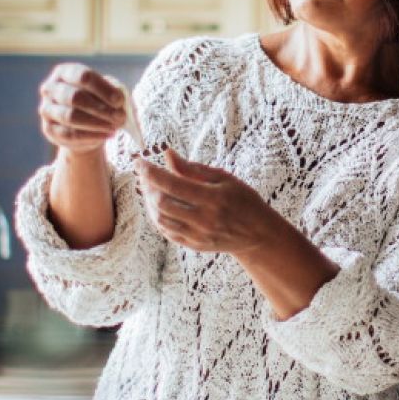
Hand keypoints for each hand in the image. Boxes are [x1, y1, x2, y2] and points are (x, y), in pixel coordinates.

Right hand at [38, 64, 124, 155]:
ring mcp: (47, 109)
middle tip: (119, 117)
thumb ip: (113, 94)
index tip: (119, 101)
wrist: (85, 126)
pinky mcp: (49, 129)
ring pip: (70, 116)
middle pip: (75, 97)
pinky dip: (91, 136)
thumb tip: (118, 104)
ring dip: (96, 123)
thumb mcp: (107, 93)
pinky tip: (106, 135)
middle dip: (100, 109)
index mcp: (65, 72)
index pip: (83, 76)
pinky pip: (69, 134)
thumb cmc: (97, 102)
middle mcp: (51, 88)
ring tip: (114, 127)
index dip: (103, 89)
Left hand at [137, 150, 277, 253]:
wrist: (258, 234)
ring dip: (149, 203)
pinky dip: (157, 218)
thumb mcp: (224, 179)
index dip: (151, 172)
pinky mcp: (195, 245)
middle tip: (144, 175)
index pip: (172, 183)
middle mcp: (204, 219)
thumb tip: (167, 154)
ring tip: (149, 189)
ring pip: (160, 220)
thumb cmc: (243, 200)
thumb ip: (193, 168)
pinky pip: (167, 232)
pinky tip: (158, 206)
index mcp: (213, 198)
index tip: (140, 161)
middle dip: (147, 186)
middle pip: (162, 203)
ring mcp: (198, 235)